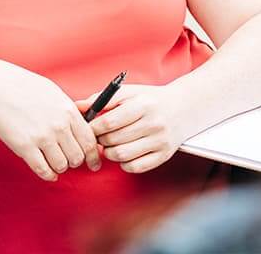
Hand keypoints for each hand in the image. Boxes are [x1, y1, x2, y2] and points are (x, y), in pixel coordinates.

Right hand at [0, 60, 100, 181]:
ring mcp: (42, 138)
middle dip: (76, 161)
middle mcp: (59, 126)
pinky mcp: (25, 147)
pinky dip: (48, 174)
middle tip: (70, 160)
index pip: (89, 141)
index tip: (93, 163)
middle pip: (77, 156)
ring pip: (62, 165)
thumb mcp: (56, 95)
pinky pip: (43, 170)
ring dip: (61, 167)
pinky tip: (48, 171)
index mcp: (69, 112)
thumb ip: (71, 112)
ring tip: (56, 162)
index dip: (94, 155)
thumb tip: (85, 127)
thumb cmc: (27, 88)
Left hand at [77, 84, 193, 173]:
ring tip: (110, 144)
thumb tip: (77, 107)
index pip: (108, 122)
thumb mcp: (129, 92)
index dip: (93, 127)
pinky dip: (124, 163)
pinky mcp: (164, 155)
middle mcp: (153, 123)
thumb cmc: (150, 100)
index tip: (89, 127)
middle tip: (99, 136)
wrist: (183, 108)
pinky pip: (135, 167)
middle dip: (100, 140)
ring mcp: (160, 141)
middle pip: (113, 140)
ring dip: (109, 153)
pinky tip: (124, 153)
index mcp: (143, 105)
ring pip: (121, 156)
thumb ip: (102, 99)